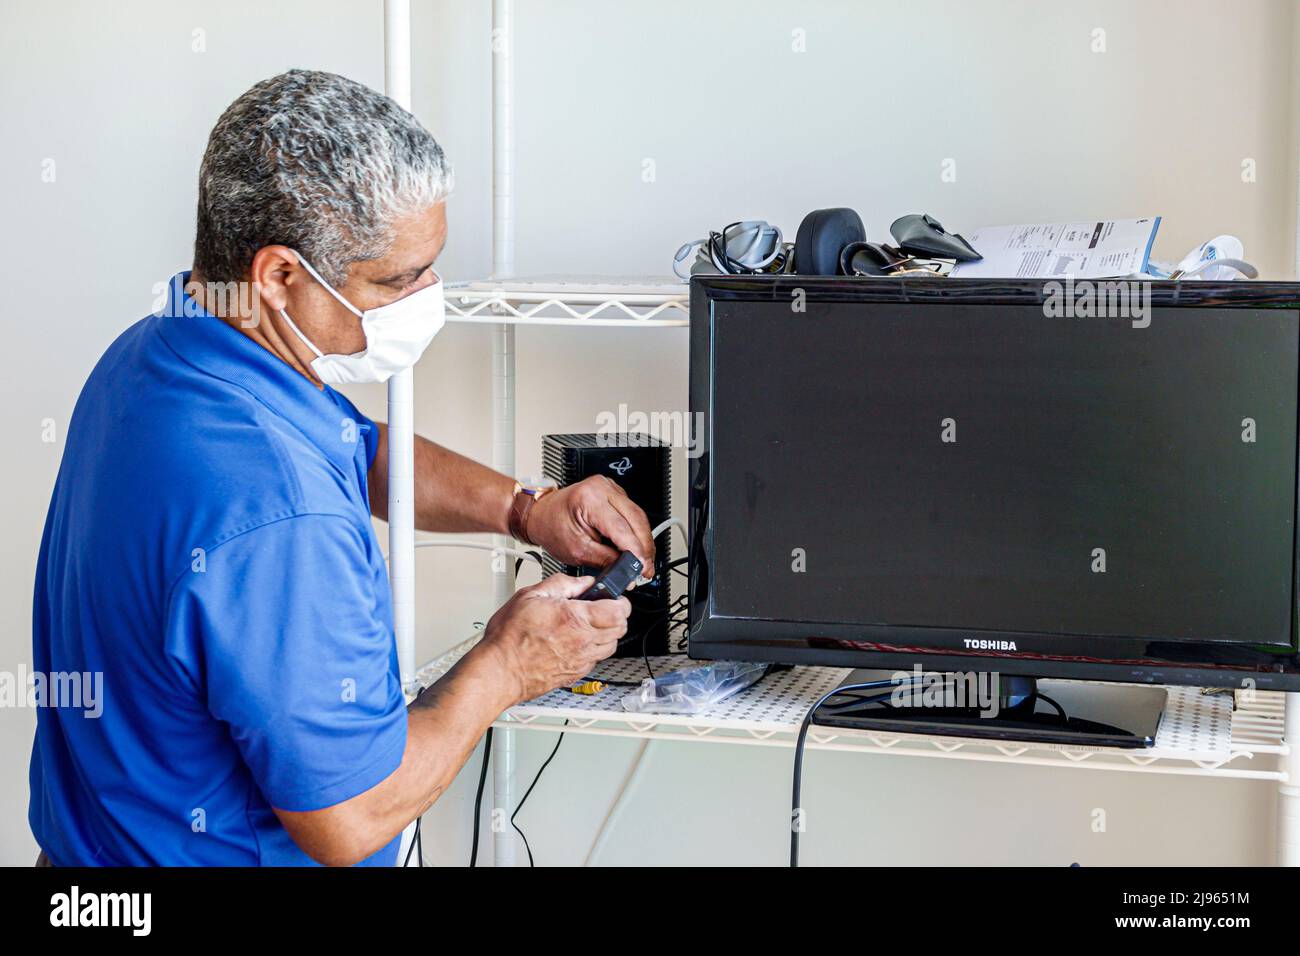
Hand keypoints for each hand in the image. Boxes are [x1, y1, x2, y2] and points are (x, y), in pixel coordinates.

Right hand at [479, 573, 631, 702]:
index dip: (620, 600)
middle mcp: (583, 642)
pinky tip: (578, 642)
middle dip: (617, 616)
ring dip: (607, 633)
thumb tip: (582, 582)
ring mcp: (581, 660)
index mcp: (576, 619)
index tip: (612, 596)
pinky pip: (596, 660)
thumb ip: (562, 584)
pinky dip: (594, 649)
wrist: (499, 670)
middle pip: (620, 629)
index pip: (619, 611)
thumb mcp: (531, 595)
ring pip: (612, 646)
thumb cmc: (509, 637)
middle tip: (603, 608)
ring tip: (590, 625)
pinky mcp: (575, 674)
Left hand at [525, 475, 655, 569]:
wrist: (542, 514)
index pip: (621, 528)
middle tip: (646, 569)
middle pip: (636, 519)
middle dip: (644, 548)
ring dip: (644, 541)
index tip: (642, 568)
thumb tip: (626, 569)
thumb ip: (605, 560)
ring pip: (639, 516)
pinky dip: (637, 532)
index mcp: (589, 499)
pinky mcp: (615, 493)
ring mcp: (610, 488)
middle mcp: (603, 488)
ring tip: (643, 562)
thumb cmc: (552, 527)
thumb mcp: (576, 550)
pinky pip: (633, 513)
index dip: (635, 551)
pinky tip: (636, 547)